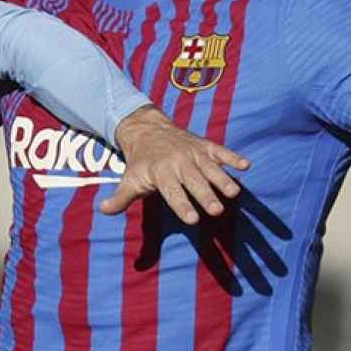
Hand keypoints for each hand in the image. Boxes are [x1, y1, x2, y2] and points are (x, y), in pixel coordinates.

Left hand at [103, 105, 250, 221]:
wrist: (148, 130)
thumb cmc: (141, 163)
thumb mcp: (129, 179)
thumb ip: (121, 198)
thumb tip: (104, 211)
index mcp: (160, 173)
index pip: (172, 192)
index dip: (182, 205)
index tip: (192, 220)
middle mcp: (178, 162)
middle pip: (194, 182)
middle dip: (205, 196)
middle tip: (217, 210)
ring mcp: (194, 153)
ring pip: (210, 167)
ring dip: (222, 179)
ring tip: (234, 193)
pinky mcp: (205, 146)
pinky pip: (221, 151)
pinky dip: (233, 157)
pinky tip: (246, 165)